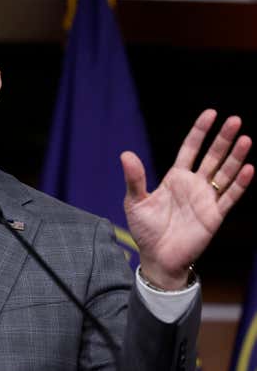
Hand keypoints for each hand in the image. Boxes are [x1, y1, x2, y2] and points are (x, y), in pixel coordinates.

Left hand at [121, 110, 253, 289]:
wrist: (157, 258)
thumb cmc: (145, 230)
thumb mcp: (135, 202)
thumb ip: (134, 179)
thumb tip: (125, 154)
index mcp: (175, 178)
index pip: (190, 149)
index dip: (200, 131)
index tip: (211, 113)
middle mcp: (194, 185)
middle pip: (212, 156)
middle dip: (223, 139)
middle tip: (235, 120)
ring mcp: (206, 199)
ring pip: (225, 173)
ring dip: (236, 156)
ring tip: (245, 138)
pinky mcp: (214, 216)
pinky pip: (230, 197)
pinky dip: (239, 183)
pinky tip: (248, 168)